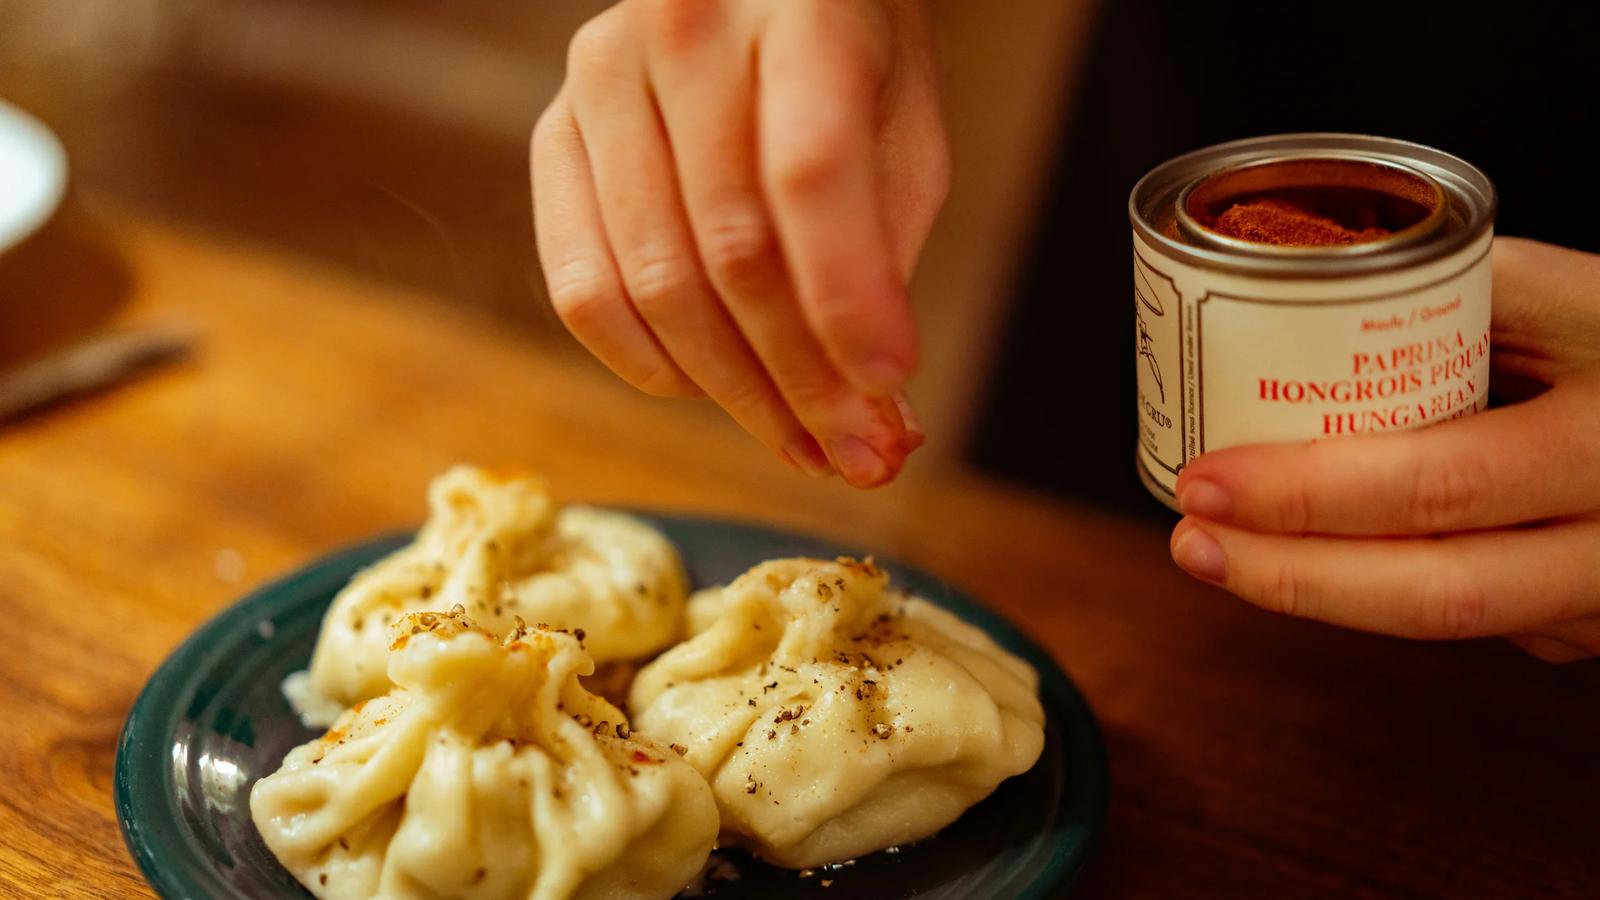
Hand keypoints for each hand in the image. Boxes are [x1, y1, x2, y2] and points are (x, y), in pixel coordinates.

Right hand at [531, 0, 946, 486]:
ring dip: (736, 393)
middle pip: (732, 250)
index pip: (810, 173)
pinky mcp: (554, 134)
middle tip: (860, 455)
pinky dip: (648, 364)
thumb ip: (882, 253)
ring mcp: (601, 80)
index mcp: (799, 11)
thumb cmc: (850, 67)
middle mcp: (683, 29)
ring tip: (802, 443)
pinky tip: (707, 392)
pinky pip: (582, 288)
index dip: (847, 297)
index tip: (892, 388)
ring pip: (657, 284)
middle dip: (802, 377)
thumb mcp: (902, 133)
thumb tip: (876, 411)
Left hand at [1170, 238, 1599, 660]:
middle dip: (1290, 576)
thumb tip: (1329, 279)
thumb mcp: (1590, 297)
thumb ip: (1480, 289)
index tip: (1205, 477)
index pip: (1440, 486)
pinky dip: (1383, 588)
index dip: (1308, 495)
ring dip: (1322, 593)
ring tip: (1226, 554)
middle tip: (1192, 541)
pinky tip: (1318, 558)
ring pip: (1447, 621)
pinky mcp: (1589, 626)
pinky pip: (1474, 618)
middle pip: (1433, 592)